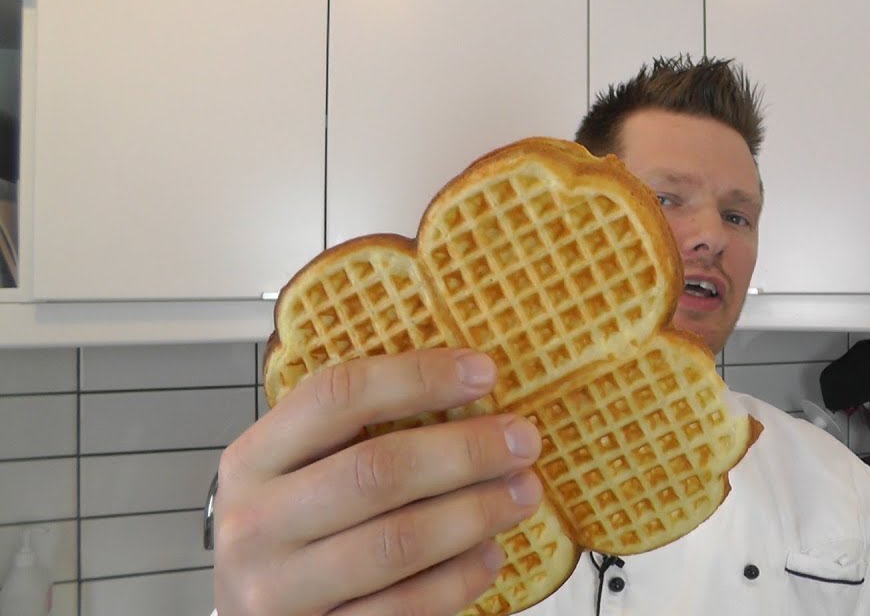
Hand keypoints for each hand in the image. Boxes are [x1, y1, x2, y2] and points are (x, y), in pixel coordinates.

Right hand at [212, 349, 543, 614]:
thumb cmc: (293, 532)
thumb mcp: (298, 474)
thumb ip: (355, 436)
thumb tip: (468, 386)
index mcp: (252, 460)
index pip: (336, 397)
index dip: (416, 377)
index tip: (484, 371)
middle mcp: (255, 523)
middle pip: (376, 471)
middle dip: (465, 451)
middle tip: (523, 440)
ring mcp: (279, 590)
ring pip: (398, 542)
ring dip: (475, 512)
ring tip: (523, 493)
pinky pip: (405, 607)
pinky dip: (459, 577)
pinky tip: (491, 554)